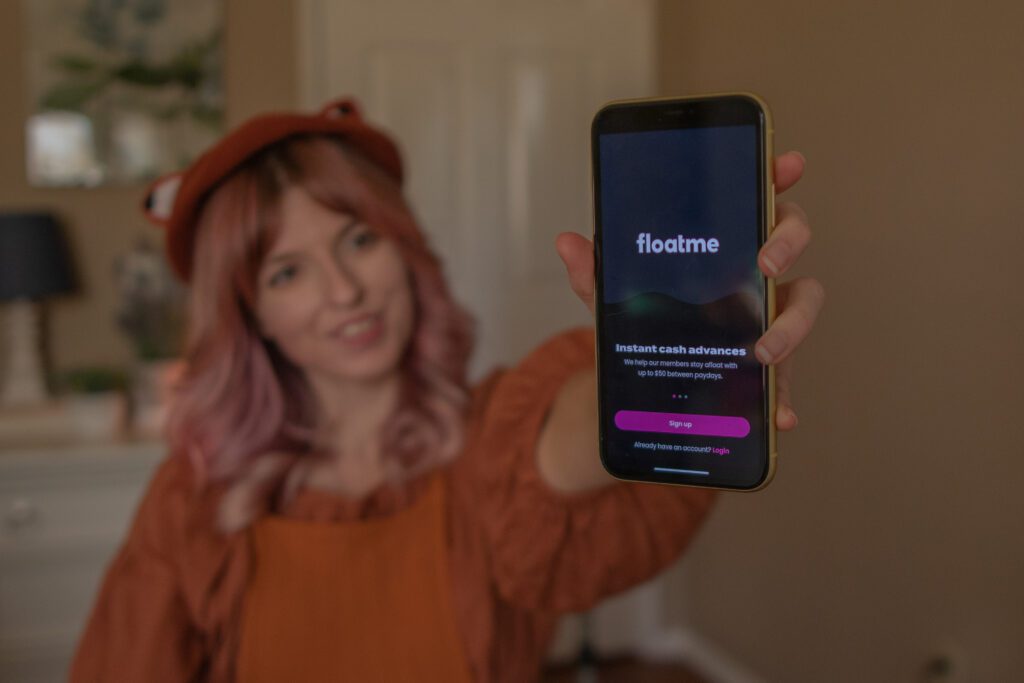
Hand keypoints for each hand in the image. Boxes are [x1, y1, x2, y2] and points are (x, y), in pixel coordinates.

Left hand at [555, 150, 823, 432]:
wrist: (641, 386)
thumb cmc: (642, 323)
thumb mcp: (616, 298)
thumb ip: (596, 274)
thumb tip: (566, 243)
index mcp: (723, 245)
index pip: (755, 199)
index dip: (776, 176)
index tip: (786, 162)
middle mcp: (754, 274)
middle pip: (792, 239)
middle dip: (788, 240)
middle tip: (766, 261)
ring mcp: (768, 316)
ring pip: (804, 304)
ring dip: (792, 325)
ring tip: (762, 352)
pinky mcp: (768, 366)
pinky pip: (786, 382)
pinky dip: (785, 400)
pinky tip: (782, 417)